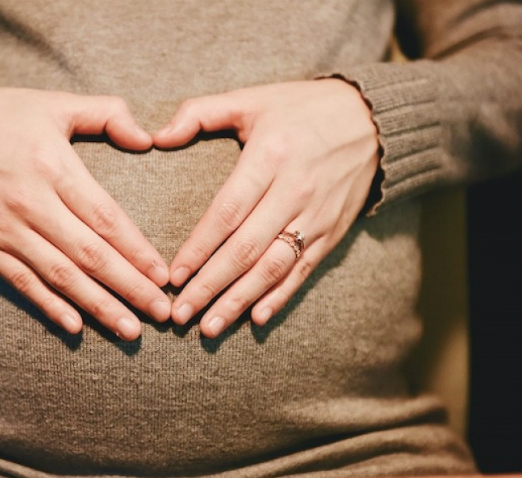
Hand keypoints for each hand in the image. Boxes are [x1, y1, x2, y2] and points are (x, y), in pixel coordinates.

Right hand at [0, 88, 170, 339]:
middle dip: (129, 287)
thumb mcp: (55, 104)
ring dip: (98, 306)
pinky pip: (22, 283)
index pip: (105, 218)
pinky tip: (76, 327)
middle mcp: (29, 203)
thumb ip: (107, 113)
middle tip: (161, 313)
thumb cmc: (2, 117)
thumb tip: (147, 139)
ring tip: (130, 329)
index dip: (137, 251)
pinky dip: (49, 306)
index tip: (163, 276)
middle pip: (89, 255)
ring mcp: (4, 230)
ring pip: (60, 276)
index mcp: (52, 166)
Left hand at [153, 79, 379, 337]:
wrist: (373, 119)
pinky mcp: (333, 232)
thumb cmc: (301, 108)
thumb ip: (200, 113)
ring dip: (239, 301)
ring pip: (273, 267)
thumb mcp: (251, 98)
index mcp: (270, 157)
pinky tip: (256, 318)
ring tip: (209, 328)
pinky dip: (280, 297)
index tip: (172, 276)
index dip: (198, 247)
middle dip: (210, 286)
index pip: (227, 212)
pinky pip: (304, 270)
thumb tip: (156, 137)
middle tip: (180, 315)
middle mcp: (294, 191)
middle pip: (246, 249)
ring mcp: (316, 216)